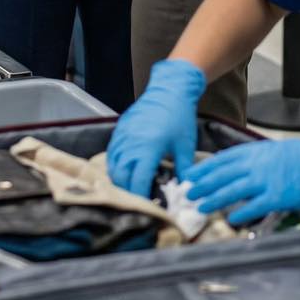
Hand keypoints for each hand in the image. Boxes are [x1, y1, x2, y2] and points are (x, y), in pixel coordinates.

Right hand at [107, 59, 206, 195]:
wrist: (170, 90)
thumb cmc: (180, 117)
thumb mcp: (186, 146)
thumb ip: (185, 171)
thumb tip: (187, 192)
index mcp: (148, 149)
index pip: (138, 181)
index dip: (141, 198)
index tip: (149, 209)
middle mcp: (131, 143)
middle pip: (121, 177)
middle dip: (129, 193)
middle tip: (141, 202)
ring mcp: (123, 135)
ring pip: (113, 166)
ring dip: (121, 180)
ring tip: (132, 189)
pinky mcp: (120, 129)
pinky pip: (111, 153)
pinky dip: (115, 165)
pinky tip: (125, 171)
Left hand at [183, 138, 299, 225]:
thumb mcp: (277, 150)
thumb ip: (257, 159)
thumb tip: (241, 168)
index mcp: (257, 151)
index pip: (224, 159)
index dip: (205, 168)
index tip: (191, 174)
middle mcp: (257, 165)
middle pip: (223, 175)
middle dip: (204, 184)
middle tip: (188, 193)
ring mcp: (267, 181)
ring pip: (233, 191)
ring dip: (215, 199)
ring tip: (201, 206)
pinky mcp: (278, 197)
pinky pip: (255, 207)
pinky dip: (242, 213)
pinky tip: (231, 220)